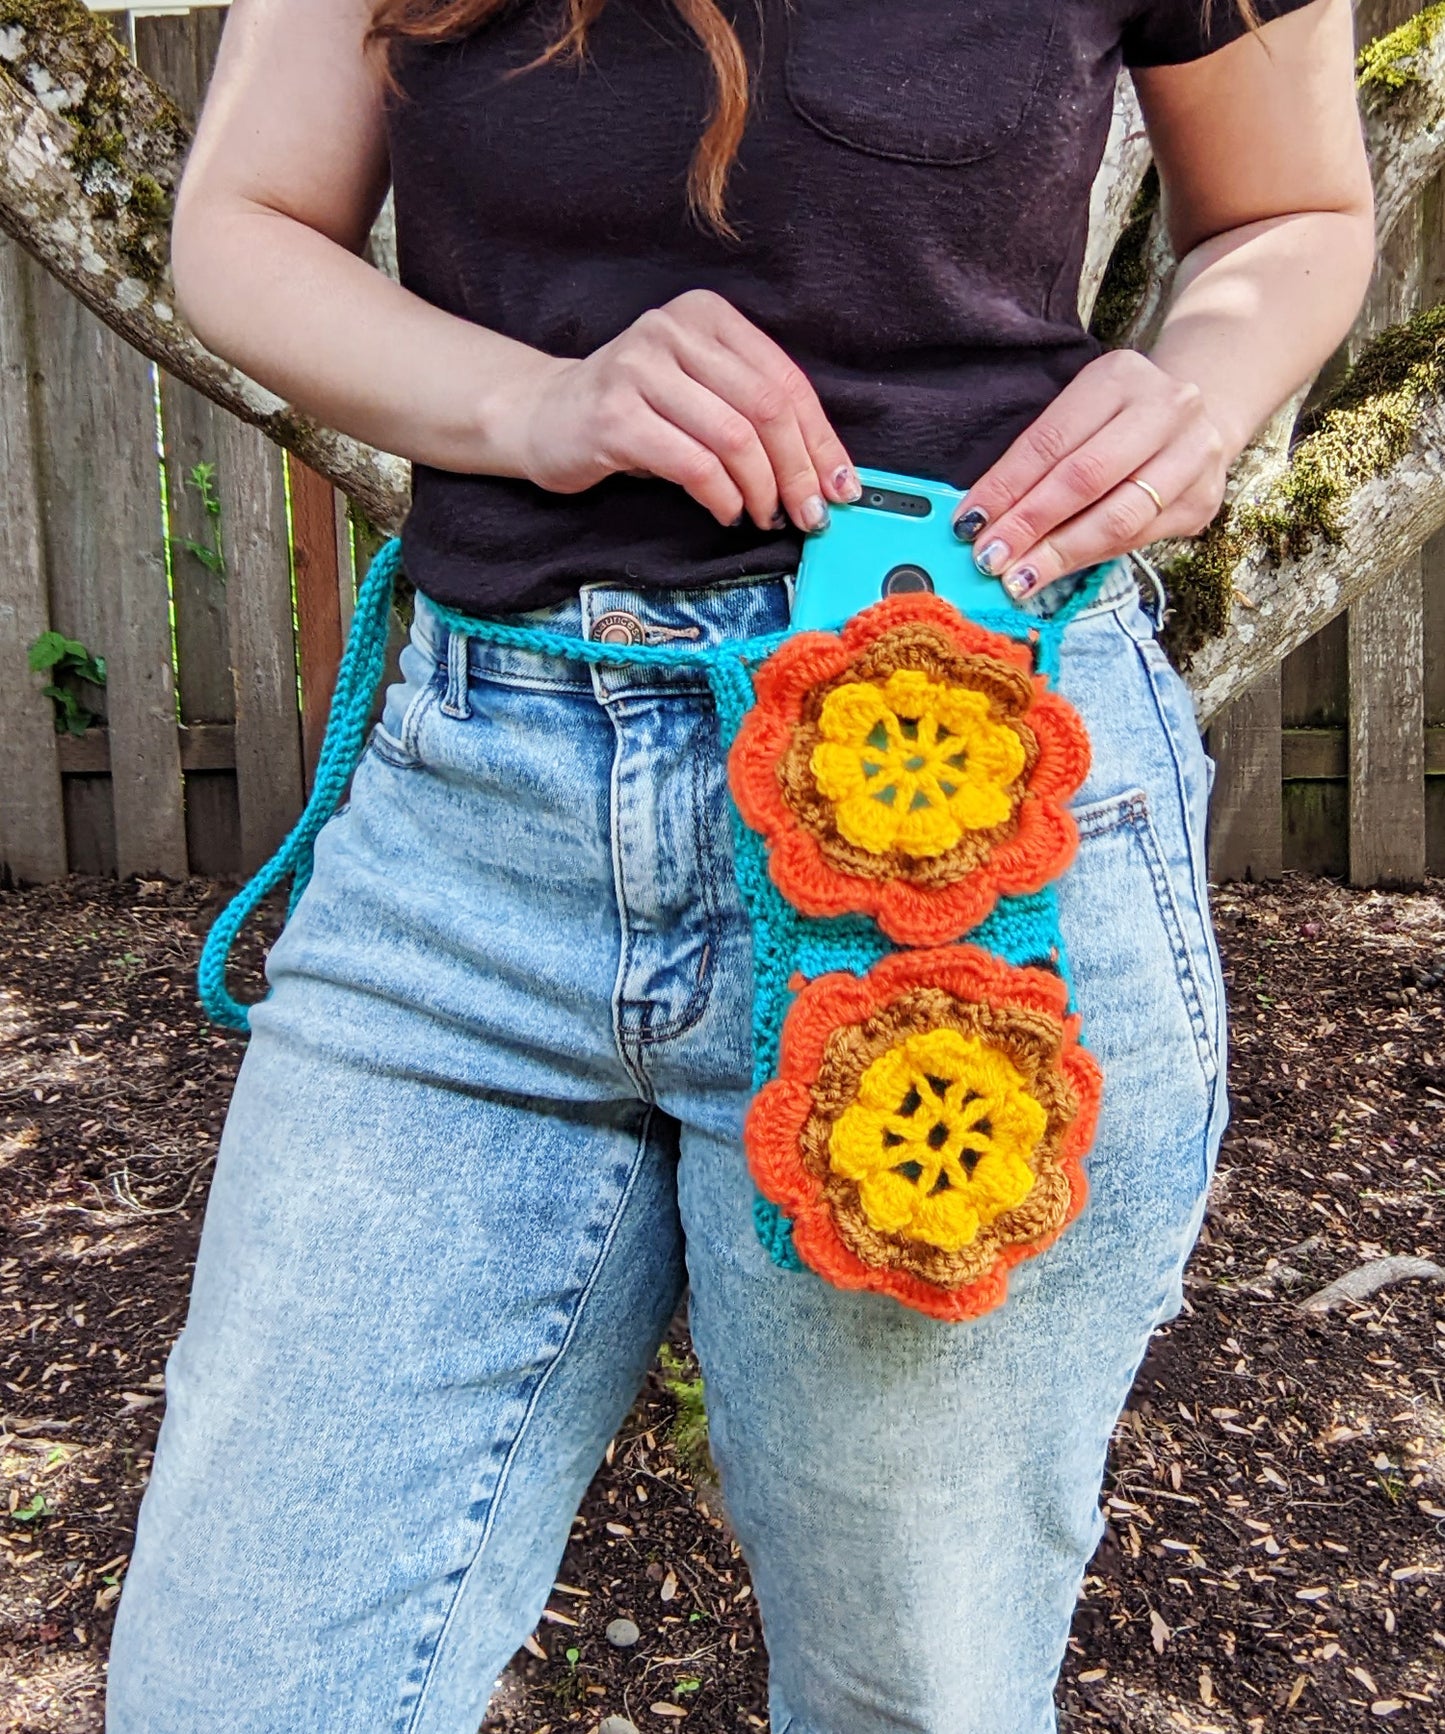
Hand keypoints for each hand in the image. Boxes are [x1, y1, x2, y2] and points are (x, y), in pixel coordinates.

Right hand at [510, 289, 860, 531]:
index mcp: (706, 315)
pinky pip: (693, 465)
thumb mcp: (699, 394)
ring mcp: (640, 369)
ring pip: (734, 438)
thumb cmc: (636, 413)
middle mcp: (673, 330)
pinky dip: (722, 497)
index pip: (784, 379)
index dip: (821, 440)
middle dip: (799, 471)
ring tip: (765, 516)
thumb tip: (823, 472)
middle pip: (766, 407)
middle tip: (809, 514)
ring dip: (762, 490)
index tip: (842, 487)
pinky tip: (727, 512)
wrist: (545, 416)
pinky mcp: (615, 415)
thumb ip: (752, 413)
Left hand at [950, 350, 1231, 599]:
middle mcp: (1165, 409)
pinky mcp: (1203, 499)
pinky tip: (1056, 572)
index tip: (967, 523)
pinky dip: (1090, 560)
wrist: (1202, 413)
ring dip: (1059, 554)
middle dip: (1029, 525)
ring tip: (1019, 577)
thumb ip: (1039, 456)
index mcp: (1119, 377)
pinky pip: (1138, 540)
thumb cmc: (1118, 417)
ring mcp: (1193, 454)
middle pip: (1085, 479)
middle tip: (989, 558)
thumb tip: (981, 518)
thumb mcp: (1080, 411)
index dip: (1005, 486)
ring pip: (1117, 518)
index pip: (1050, 440)